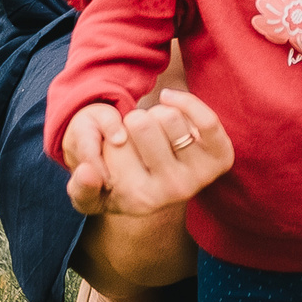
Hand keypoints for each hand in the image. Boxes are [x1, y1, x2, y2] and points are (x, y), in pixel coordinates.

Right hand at [62, 89, 235, 217]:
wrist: (155, 181)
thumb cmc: (115, 182)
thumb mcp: (87, 191)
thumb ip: (81, 187)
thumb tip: (89, 172)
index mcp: (140, 200)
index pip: (114, 142)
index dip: (107, 136)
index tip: (110, 154)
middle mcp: (174, 192)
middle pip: (140, 123)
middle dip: (130, 123)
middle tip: (134, 141)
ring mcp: (200, 175)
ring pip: (168, 115)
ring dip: (155, 115)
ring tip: (152, 136)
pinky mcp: (220, 157)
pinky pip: (205, 119)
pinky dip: (184, 101)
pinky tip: (169, 101)